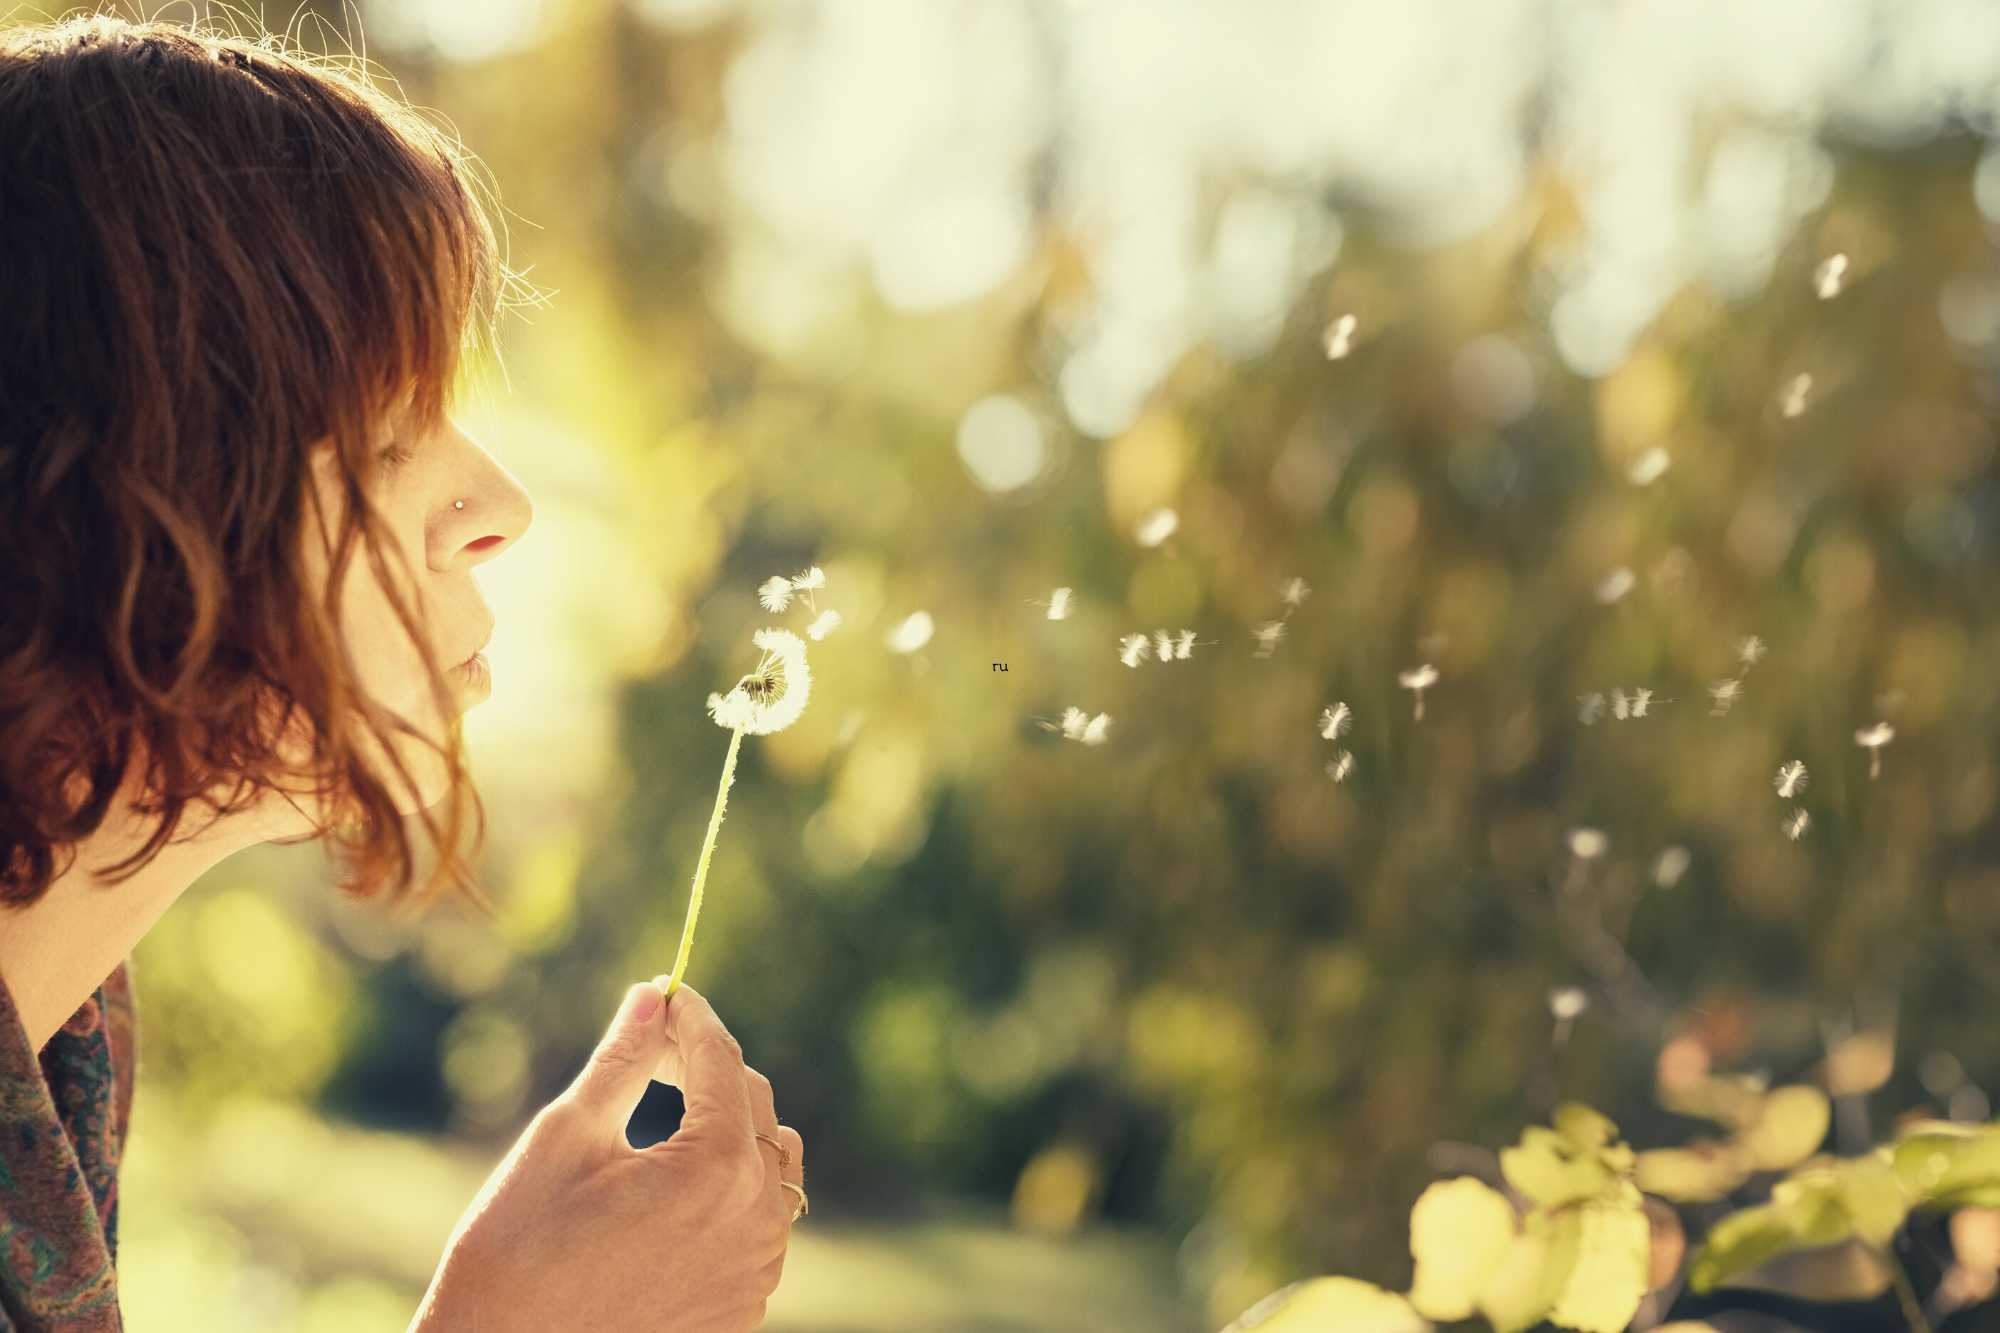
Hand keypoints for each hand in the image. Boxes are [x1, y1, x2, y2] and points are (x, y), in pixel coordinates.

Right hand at [410, 981, 805, 1331]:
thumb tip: (651, 997)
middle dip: (708, 1067)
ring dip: (729, 1127)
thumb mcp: (566, 1137)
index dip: (691, 1017)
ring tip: (669, 1111)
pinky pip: (758, 1223)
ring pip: (768, 1165)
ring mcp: (756, 1270)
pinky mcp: (743, 1305)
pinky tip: (675, 1185)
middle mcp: (755, 1219)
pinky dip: (729, 1189)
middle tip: (655, 1048)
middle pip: (754, 1105)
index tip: (665, 992)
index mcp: (716, 1167)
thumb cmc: (519, 1250)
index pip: (720, 1058)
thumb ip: (623, 1060)